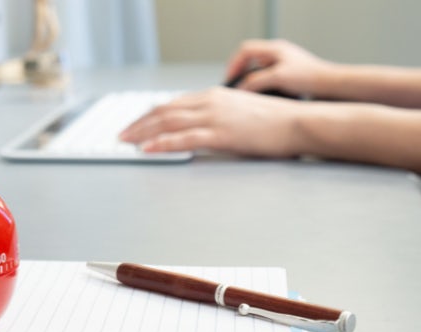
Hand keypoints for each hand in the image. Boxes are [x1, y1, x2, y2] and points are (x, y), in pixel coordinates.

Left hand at [119, 87, 304, 156]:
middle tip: (122, 134)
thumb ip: (219, 115)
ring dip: (143, 133)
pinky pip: (183, 139)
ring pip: (168, 122)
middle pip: (165, 111)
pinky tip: (148, 148)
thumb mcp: (242, 112)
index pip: (173, 103)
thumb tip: (202, 127)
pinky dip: (162, 143)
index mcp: (215, 95)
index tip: (136, 123)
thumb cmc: (276, 121)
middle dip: (140, 123)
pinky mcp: (221, 134)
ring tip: (127, 141)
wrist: (298, 123)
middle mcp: (211, 101)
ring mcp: (215, 117)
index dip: (151, 114)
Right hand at [226, 39, 337, 97]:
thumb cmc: (310, 78)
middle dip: (240, 73)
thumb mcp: (278, 78)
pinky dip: (261, 87)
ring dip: (251, 82)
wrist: (331, 86)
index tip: (229, 79)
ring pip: (258, 70)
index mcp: (275, 49)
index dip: (233, 64)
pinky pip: (267, 79)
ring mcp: (283, 64)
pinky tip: (263, 98)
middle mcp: (278, 54)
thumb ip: (256, 82)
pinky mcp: (288, 76)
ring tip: (247, 94)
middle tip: (234, 87)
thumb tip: (240, 89)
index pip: (245, 50)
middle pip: (250, 60)